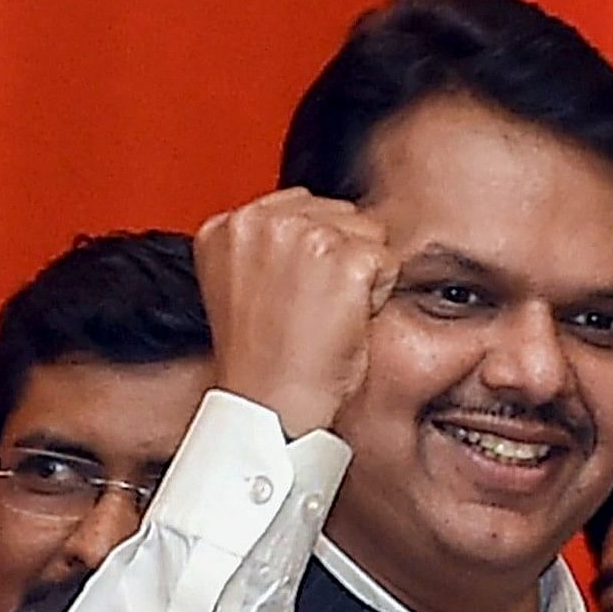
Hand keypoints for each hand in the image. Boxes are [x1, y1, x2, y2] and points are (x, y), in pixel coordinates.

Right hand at [194, 188, 397, 435]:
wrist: (270, 405)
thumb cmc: (259, 362)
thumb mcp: (240, 287)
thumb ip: (264, 247)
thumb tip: (306, 227)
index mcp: (225, 228)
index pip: (298, 206)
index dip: (309, 253)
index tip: (293, 292)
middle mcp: (260, 222)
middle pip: (336, 213)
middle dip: (335, 257)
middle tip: (308, 309)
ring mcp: (304, 235)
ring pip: (365, 233)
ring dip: (357, 274)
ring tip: (323, 315)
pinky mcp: (345, 257)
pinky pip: (387, 262)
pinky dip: (376, 297)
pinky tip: (343, 322)